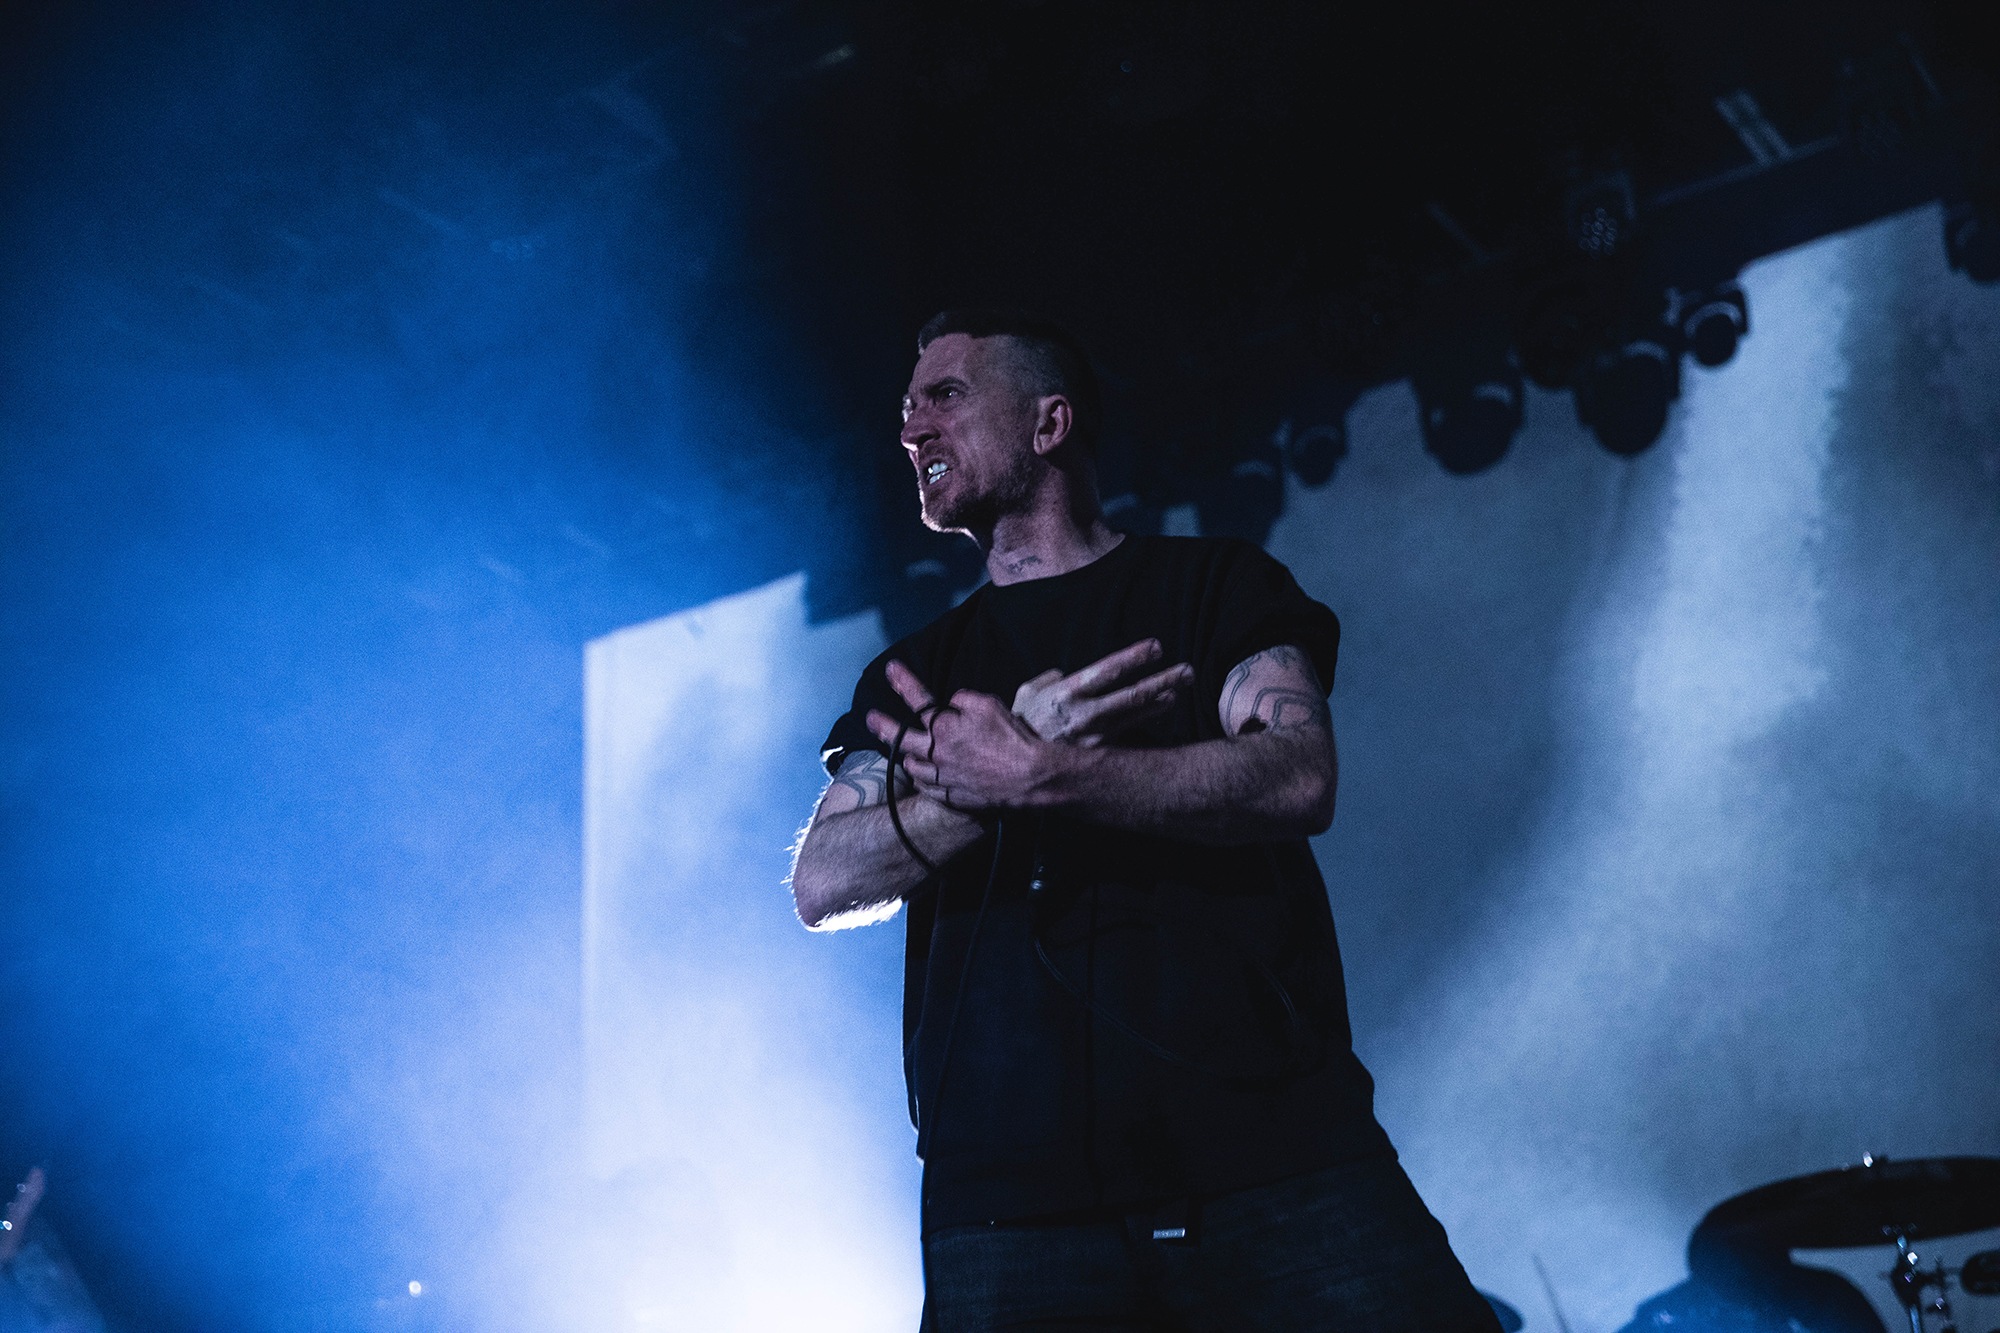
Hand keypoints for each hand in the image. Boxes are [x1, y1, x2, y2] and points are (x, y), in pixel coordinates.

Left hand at [865, 661, 1050, 811]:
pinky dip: (922, 779)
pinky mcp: (952, 797)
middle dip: (882, 726)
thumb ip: (963, 699)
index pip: (918, 699)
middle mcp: (937, 753)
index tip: (890, 669)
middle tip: (870, 719)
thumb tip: (951, 703)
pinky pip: (927, 788)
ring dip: (904, 756)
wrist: (1030, 777)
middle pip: (901, 738)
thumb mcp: (989, 704)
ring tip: (900, 751)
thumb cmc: (1012, 737)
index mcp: (944, 728)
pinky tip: (922, 776)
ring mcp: (943, 777)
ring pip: (912, 766)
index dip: (903, 682)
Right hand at [1011, 639, 1193, 744]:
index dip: (1134, 659)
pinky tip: (1165, 706)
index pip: (1107, 671)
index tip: (1156, 647)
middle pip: (1132, 695)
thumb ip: (1047, 679)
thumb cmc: (1020, 725)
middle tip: (1187, 670)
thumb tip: (1062, 673)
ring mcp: (1096, 737)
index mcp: (1067, 694)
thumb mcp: (1026, 694)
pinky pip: (1130, 732)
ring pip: (1136, 714)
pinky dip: (1149, 719)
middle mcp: (1085, 714)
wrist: (1016, 770)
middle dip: (1162, 681)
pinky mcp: (1100, 754)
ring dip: (1163, 699)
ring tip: (1182, 687)